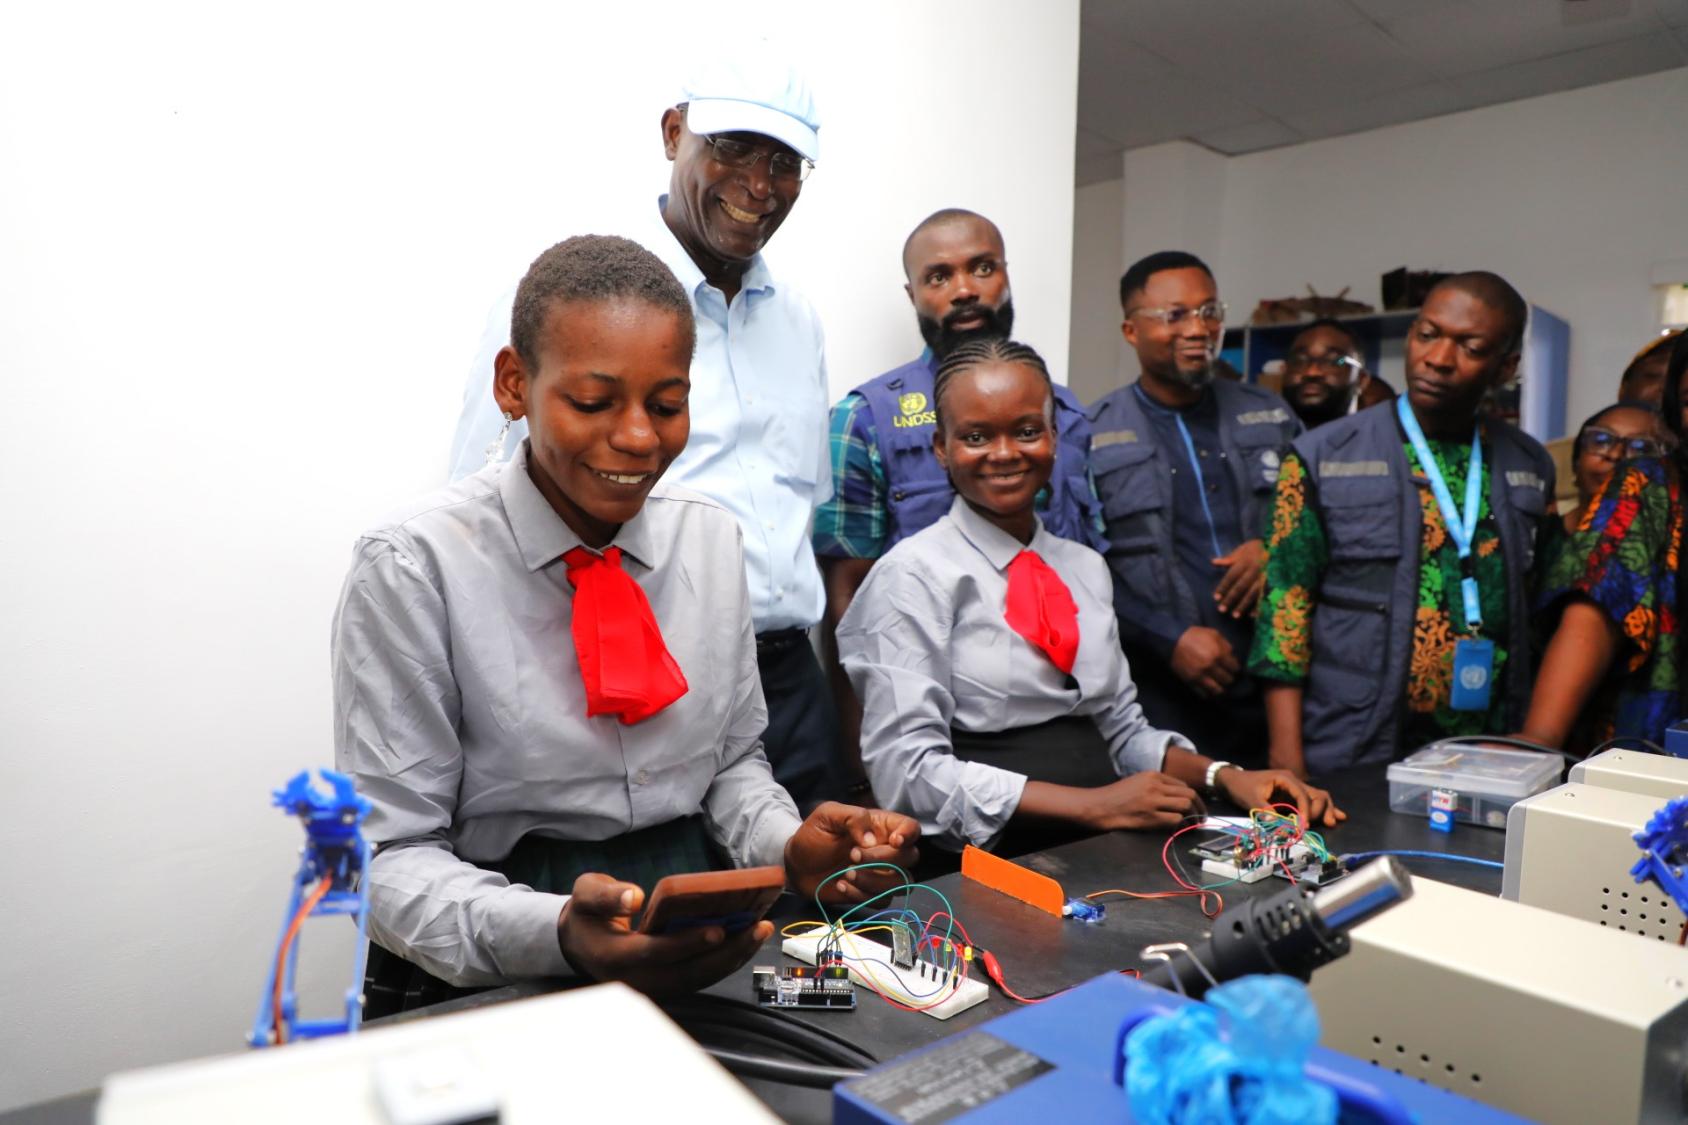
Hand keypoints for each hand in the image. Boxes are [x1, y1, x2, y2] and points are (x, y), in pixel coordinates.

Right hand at [556, 873, 771, 995]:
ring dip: (734, 957)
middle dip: (726, 953)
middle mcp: (638, 979)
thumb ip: (606, 896)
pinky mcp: (668, 985)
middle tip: (757, 927)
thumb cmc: (587, 915)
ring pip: (700, 979)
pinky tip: (747, 937)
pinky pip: (701, 976)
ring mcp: (654, 987)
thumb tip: (634, 896)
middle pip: (688, 973)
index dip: (687, 943)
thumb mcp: (586, 894)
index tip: (718, 929)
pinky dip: (726, 960)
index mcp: (616, 957)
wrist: (580, 943)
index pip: (656, 952)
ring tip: (760, 929)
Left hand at [785, 801, 919, 904]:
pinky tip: (841, 885)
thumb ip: (853, 818)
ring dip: (874, 881)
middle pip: (909, 857)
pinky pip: (882, 900)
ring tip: (846, 874)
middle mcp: (887, 850)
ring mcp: (881, 874)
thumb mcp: (828, 815)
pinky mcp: (871, 893)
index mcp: (881, 826)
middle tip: (852, 856)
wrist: (797, 864)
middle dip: (883, 860)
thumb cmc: (814, 835)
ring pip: (901, 883)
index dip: (908, 835)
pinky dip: (862, 896)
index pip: (911, 828)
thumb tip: (872, 839)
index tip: (893, 841)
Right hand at [1082, 772, 1202, 831]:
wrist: (1100, 807)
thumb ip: (1156, 786)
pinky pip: (1175, 819)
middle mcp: (1155, 785)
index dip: (1192, 797)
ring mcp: (1153, 801)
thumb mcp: (1137, 782)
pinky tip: (1179, 829)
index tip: (1196, 806)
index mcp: (1153, 775)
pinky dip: (1181, 825)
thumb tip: (1176, 797)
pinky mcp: (1150, 816)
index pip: (1182, 784)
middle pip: (1189, 793)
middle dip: (1199, 806)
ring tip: (1194, 824)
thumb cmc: (1116, 796)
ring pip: (1185, 805)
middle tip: (1201, 817)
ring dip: (1194, 816)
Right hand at [1170, 626, 1239, 697]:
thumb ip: (1226, 645)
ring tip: (1220, 685)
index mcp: (1218, 654)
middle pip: (1228, 680)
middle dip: (1229, 677)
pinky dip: (1208, 693)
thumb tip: (1232, 656)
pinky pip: (1203, 693)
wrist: (1173, 640)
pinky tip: (1209, 689)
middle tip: (1226, 675)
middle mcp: (1210, 667)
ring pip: (1217, 690)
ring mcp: (1200, 676)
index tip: (1233, 668)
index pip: (1235, 668)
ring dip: (1220, 688)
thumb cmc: (1194, 635)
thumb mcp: (1214, 634)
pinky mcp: (1191, 681)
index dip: (1235, 668)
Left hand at [1211, 538, 1267, 617]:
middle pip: (1240, 586)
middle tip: (1221, 610)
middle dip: (1231, 599)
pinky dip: (1260, 606)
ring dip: (1244, 605)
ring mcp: (1265, 577)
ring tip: (1235, 616)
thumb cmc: (1258, 548)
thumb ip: (1229, 558)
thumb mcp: (1243, 549)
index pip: (1231, 576)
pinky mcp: (1273, 582)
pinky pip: (1265, 596)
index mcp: (1245, 561)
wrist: (1280, 546)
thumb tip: (1213, 562)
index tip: (1215, 598)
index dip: (1223, 587)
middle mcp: (1254, 570)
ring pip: (1253, 593)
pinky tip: (1253, 615)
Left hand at [1216, 768, 1345, 827]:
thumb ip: (1266, 811)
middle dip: (1320, 810)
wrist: (1233, 780)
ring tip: (1334, 822)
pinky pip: (1312, 801)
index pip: (1303, 795)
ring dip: (1326, 809)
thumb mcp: (1251, 798)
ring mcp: (1295, 788)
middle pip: (1317, 794)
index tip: (1304, 826)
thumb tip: (1280, 825)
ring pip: (1318, 797)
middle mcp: (1294, 781)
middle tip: (1318, 825)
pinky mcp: (1293, 797)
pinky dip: (1324, 809)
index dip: (1306, 811)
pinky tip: (1339, 816)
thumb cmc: (1241, 787)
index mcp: (1285, 779)